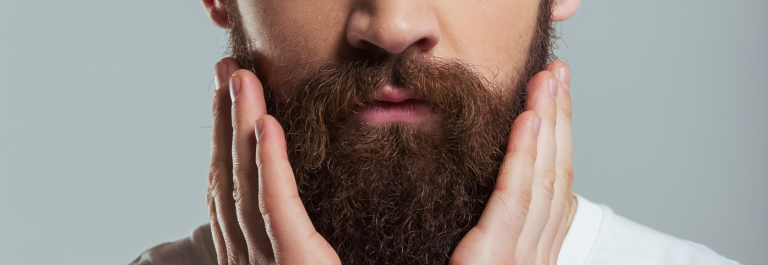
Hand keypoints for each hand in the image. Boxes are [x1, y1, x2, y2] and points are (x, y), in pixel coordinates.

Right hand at [207, 58, 340, 264]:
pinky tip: (267, 122)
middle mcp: (244, 255)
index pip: (227, 190)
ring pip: (245, 178)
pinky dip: (270, 160)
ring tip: (242, 79)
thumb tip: (284, 203)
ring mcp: (261, 259)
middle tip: (227, 71)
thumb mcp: (294, 260)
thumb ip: (286, 238)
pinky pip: (276, 202)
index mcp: (246, 255)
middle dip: (224, 119)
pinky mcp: (293, 258)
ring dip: (240, 123)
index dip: (222, 141)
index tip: (224, 100)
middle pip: (228, 175)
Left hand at [450, 61, 574, 264]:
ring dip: (550, 125)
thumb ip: (491, 236)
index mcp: (528, 254)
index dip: (556, 140)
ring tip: (549, 82)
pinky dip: (525, 157)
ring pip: (543, 179)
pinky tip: (529, 120)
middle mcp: (533, 253)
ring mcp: (520, 257)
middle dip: (560, 121)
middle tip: (558, 75)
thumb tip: (493, 212)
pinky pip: (514, 200)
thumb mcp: (480, 263)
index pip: (549, 186)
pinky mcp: (495, 259)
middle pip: (554, 175)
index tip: (552, 100)